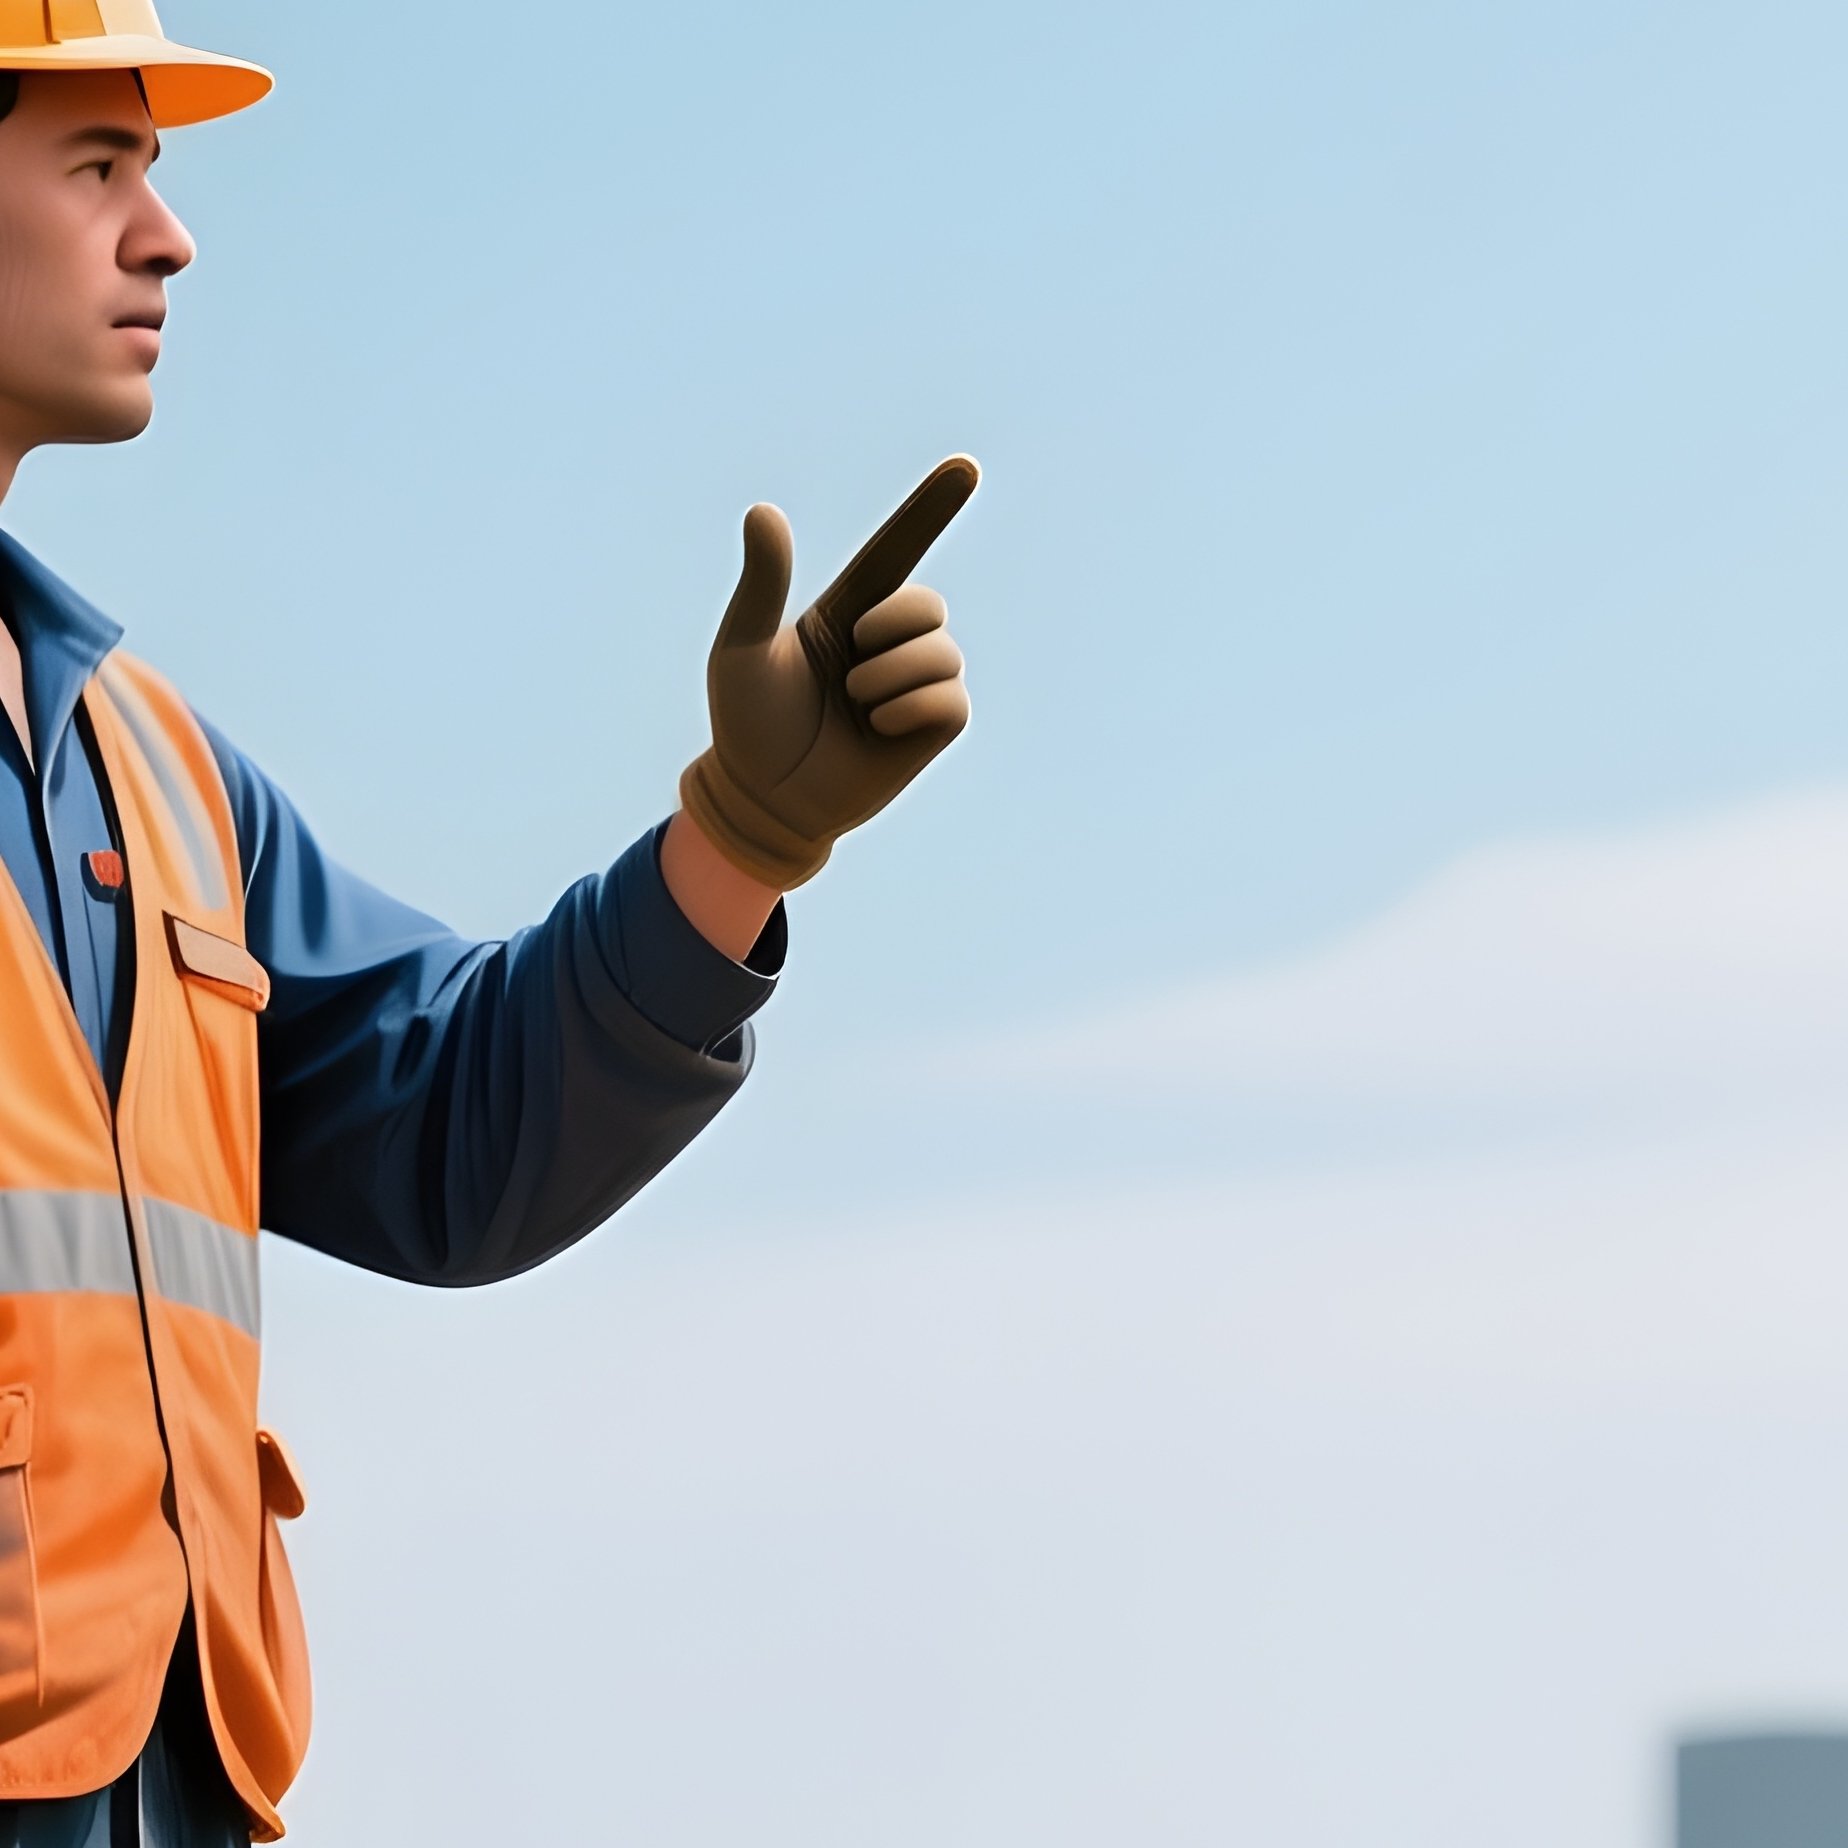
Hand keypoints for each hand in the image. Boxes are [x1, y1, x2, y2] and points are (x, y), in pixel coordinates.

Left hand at [678, 455, 977, 889]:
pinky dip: (910, 709)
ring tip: (855, 706)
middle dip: (891, 625)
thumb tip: (764, 511)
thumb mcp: (742, 647)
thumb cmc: (746, 724)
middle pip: (927, 602)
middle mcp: (887, 642)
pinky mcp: (932, 728)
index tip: (965, 466)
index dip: (931, 508)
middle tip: (850, 663)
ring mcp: (913, 685)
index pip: (898, 548)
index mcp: (846, 611)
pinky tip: (878, 729)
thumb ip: (761, 584)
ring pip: (942, 652)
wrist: (762, 799)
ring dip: (889, 677)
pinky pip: (950, 699)